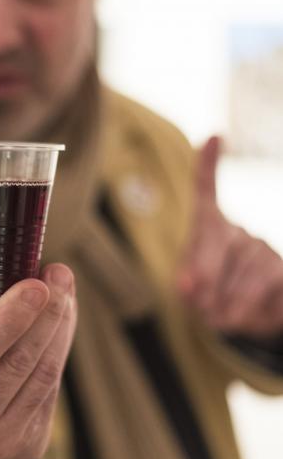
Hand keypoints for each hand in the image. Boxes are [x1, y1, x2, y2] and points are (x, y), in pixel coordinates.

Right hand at [0, 257, 76, 458]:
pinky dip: (55, 356)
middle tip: (59, 274)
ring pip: (41, 378)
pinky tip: (58, 326)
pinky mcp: (28, 452)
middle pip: (17, 364)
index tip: (35, 284)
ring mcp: (1, 447)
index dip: (9, 319)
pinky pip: (48, 394)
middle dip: (45, 314)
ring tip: (64, 293)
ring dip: (59, 331)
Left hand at [177, 135, 282, 338]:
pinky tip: (253, 312)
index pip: (207, 195)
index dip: (208, 167)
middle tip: (201, 307)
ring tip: (224, 316)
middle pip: (217, 246)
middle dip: (205, 282)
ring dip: (229, 306)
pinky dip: (252, 310)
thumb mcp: (192, 291)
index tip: (215, 138)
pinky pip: (269, 288)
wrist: (249, 321)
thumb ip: (188, 284)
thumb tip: (190, 285)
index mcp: (212, 230)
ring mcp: (267, 250)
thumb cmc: (214, 298)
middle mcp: (242, 233)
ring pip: (244, 275)